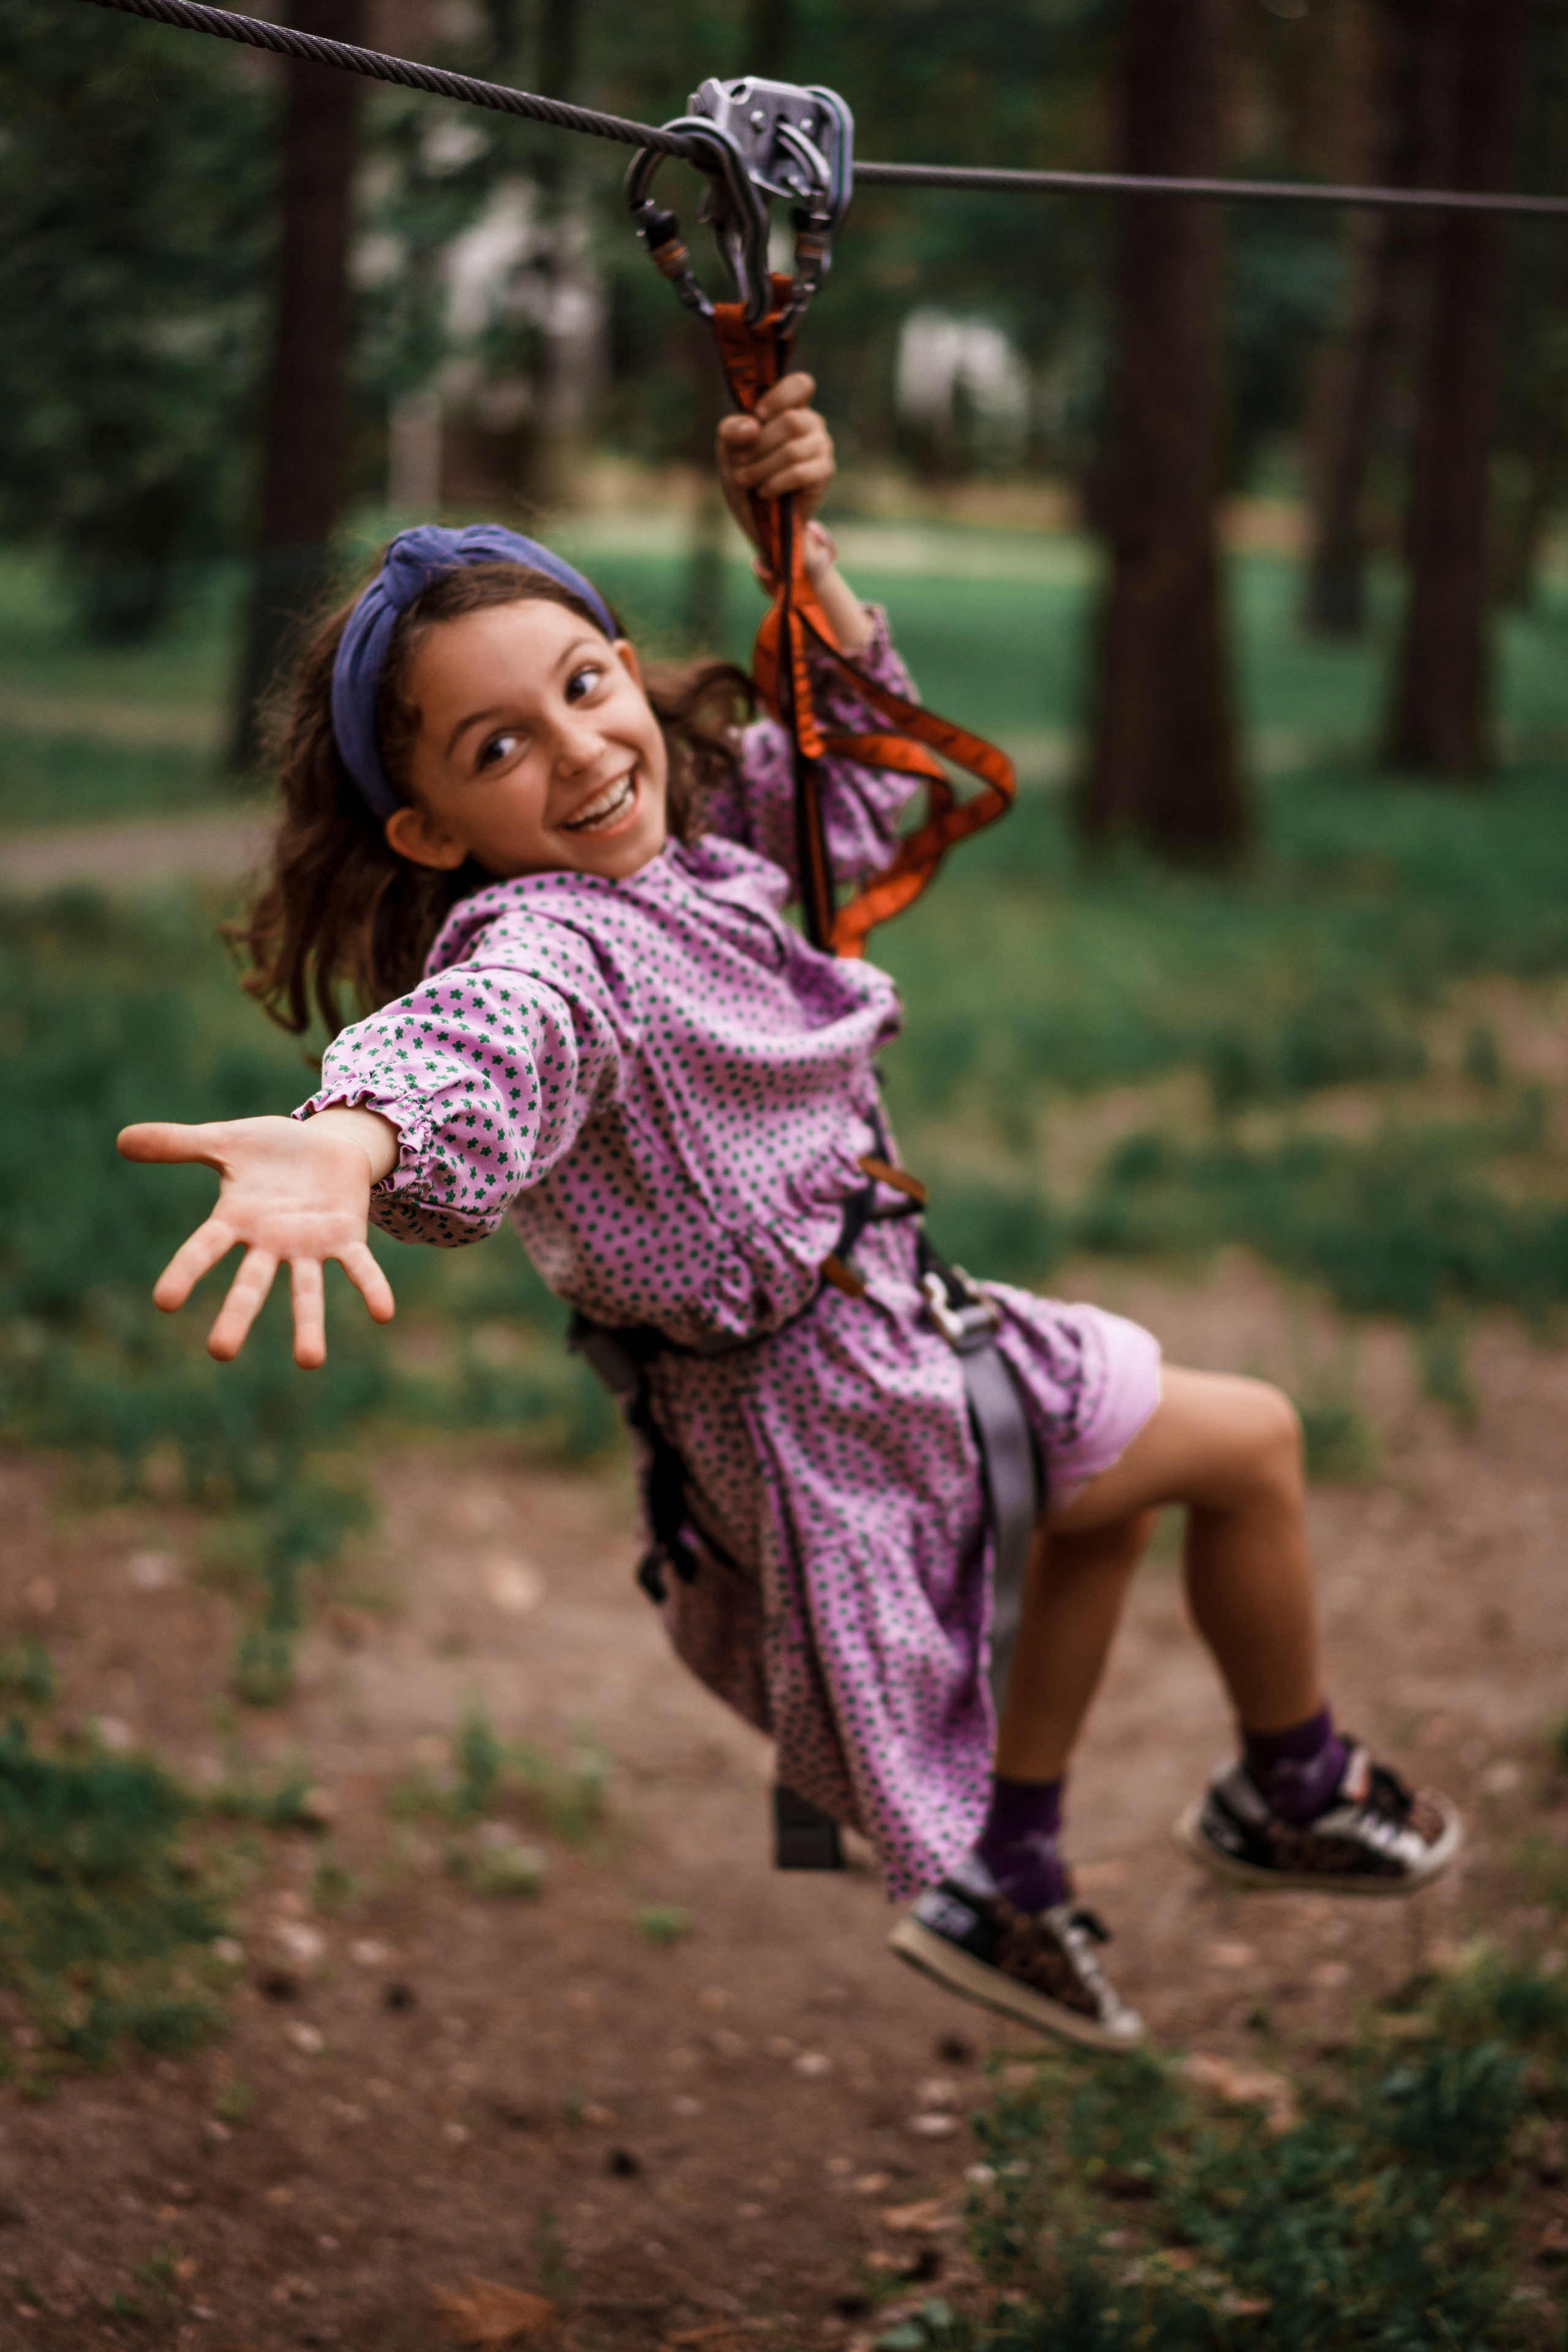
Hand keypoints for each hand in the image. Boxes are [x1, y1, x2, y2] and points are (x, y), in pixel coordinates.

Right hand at [117, 1110, 398, 1369]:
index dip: (185, 1272)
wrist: (326, 1146)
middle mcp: (270, 1243)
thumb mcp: (225, 1141)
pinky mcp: (347, 1238)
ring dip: (308, 1324)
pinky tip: (383, 1313)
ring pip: (306, 1290)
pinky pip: (360, 1267)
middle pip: (250, 1283)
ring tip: (310, 1362)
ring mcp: (309, 1246)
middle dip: (237, 1316)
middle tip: (221, 1352)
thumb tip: (120, 1138)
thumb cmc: (271, 1150)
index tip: (163, 1301)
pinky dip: (371, 1288)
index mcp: (236, 1221)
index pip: (204, 1249)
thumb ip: (178, 1143)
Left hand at [716, 371, 834, 539]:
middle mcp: (810, 422)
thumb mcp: (728, 447)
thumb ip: (732, 430)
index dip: (780, 396)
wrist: (756, 514)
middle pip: (791, 421)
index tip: (758, 414)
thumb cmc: (744, 470)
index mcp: (790, 407)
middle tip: (739, 462)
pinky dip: (776, 483)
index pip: (800, 385)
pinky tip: (764, 492)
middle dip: (759, 445)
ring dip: (762, 468)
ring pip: (792, 450)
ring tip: (746, 480)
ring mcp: (821, 446)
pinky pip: (800, 473)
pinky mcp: (824, 472)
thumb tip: (752, 427)